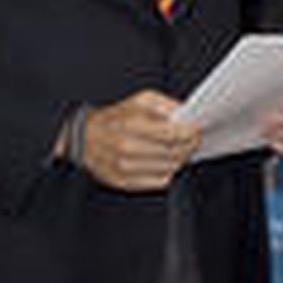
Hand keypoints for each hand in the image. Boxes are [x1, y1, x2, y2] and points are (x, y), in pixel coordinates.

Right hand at [80, 90, 200, 191]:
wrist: (84, 137)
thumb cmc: (117, 117)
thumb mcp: (140, 100)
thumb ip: (166, 104)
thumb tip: (187, 114)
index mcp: (132, 125)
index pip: (172, 134)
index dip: (191, 133)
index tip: (198, 129)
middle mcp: (127, 148)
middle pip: (173, 153)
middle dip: (190, 146)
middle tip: (195, 140)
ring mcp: (124, 168)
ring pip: (169, 169)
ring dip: (181, 160)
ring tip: (182, 150)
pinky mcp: (123, 182)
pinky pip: (158, 182)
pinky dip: (168, 173)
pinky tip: (168, 162)